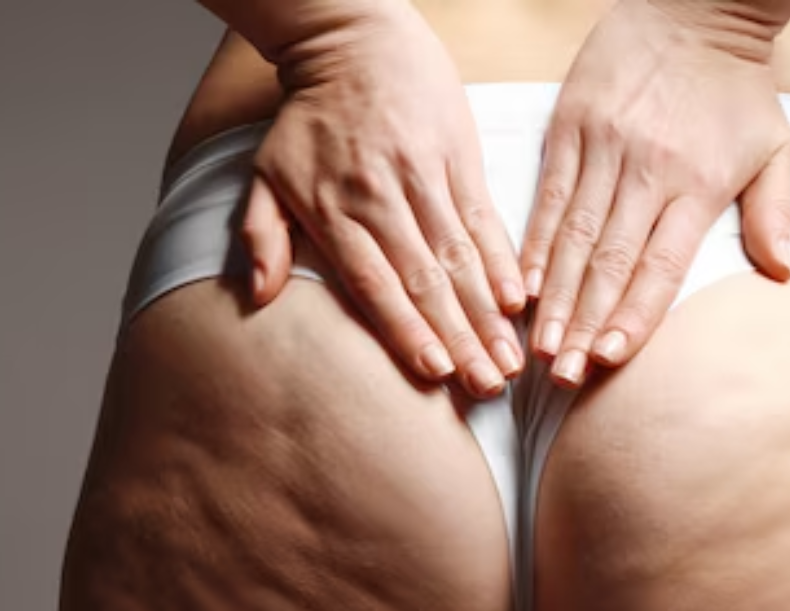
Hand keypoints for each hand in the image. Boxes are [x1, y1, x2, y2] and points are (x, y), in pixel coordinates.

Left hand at [241, 3, 526, 397]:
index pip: (375, 285)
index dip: (408, 331)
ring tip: (510, 361)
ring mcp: (422, 177)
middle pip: (425, 281)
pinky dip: (501, 261)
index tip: (436, 373)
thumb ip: (262, 237)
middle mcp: (381, 198)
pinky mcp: (457, 157)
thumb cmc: (308, 120)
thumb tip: (259, 295)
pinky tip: (519, 300)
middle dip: (460, 338)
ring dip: (487, 314)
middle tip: (486, 387)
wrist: (352, 34)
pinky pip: (482, 217)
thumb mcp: (267, 174)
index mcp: (335, 211)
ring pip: (460, 256)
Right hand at [519, 0, 789, 387]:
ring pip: (574, 235)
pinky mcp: (572, 125)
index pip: (661, 265)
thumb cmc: (737, 89)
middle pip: (610, 261)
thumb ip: (776, 212)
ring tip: (540, 344)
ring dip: (556, 296)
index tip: (609, 359)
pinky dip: (537, 243)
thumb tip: (785, 272)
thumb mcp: (776, 144)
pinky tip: (525, 284)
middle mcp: (649, 171)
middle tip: (563, 374)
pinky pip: (550, 194)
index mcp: (699, 184)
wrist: (696, 4)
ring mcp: (606, 147)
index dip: (634, 316)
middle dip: (585, 323)